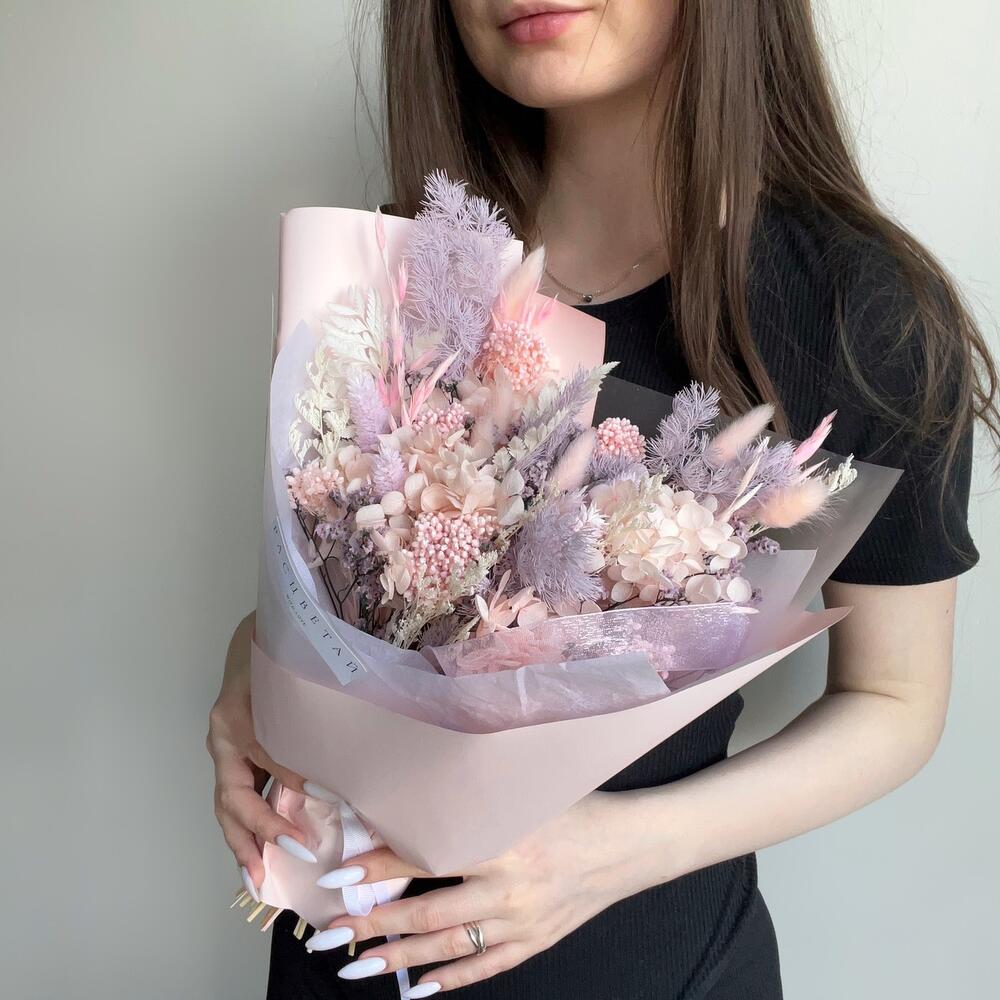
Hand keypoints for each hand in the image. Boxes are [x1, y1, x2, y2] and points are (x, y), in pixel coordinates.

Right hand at [207, 613, 312, 896]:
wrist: (271, 622)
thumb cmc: (281, 654)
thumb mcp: (288, 695)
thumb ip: (297, 742)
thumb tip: (314, 791)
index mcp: (231, 727)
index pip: (249, 787)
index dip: (272, 819)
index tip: (302, 841)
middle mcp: (225, 740)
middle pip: (229, 803)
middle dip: (247, 842)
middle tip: (265, 879)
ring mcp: (231, 743)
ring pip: (232, 800)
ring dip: (245, 838)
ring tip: (258, 876)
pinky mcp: (244, 744)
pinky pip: (245, 787)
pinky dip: (255, 816)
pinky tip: (268, 840)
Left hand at [306, 791, 662, 993]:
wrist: (627, 846)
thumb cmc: (575, 808)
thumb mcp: (524, 794)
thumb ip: (474, 801)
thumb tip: (418, 801)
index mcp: (502, 842)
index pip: (426, 857)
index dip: (379, 867)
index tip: (339, 876)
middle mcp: (508, 887)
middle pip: (428, 912)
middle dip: (374, 924)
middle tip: (332, 934)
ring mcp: (521, 921)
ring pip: (449, 946)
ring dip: (400, 958)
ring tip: (359, 965)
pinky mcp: (535, 943)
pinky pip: (485, 966)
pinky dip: (451, 980)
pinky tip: (419, 989)